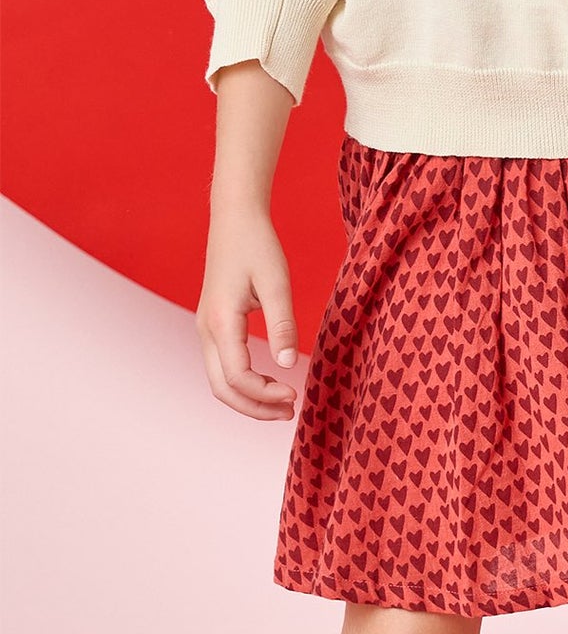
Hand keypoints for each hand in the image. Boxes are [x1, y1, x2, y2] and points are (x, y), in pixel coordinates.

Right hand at [197, 201, 299, 419]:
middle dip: (254, 408)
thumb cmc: (258, 246)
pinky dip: (243, 383)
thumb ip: (283, 324)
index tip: (296, 395)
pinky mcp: (213, 326)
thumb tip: (288, 365)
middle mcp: (205, 331)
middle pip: (222, 389)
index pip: (236, 378)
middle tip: (291, 413)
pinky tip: (269, 383)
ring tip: (284, 405)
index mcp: (219, 323)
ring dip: (249, 398)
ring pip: (219, 381)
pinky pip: (222, 366)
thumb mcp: (277, 282)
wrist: (235, 219)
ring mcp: (205, 330)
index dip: (265, 394)